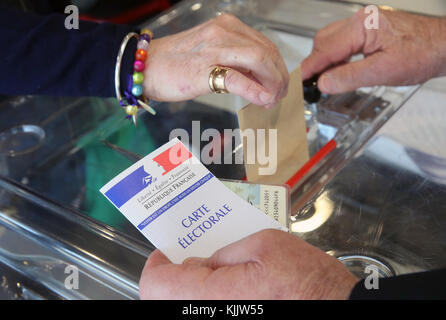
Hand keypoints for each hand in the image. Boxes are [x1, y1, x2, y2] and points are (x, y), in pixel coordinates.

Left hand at [139, 229, 358, 299]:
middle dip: (173, 277)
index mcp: (211, 296)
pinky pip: (208, 311)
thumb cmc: (306, 281)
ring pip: (186, 307)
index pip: (157, 285)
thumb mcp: (263, 244)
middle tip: (191, 259)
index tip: (166, 251)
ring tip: (211, 272)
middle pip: (164, 300)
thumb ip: (223, 253)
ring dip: (189, 290)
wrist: (338, 309)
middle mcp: (209, 317)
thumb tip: (199, 263)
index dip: (156, 264)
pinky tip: (228, 288)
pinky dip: (207, 299)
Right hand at [142, 14, 288, 107]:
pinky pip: (237, 78)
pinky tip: (263, 99)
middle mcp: (224, 32)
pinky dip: (255, 90)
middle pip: (266, 52)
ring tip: (273, 99)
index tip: (279, 83)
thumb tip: (258, 80)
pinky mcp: (204, 69)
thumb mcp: (211, 55)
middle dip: (279, 76)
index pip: (264, 44)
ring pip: (258, 60)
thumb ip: (235, 63)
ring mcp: (214, 48)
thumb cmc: (176, 63)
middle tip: (280, 94)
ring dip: (272, 83)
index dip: (277, 66)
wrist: (145, 66)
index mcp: (227, 27)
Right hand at [301, 8, 445, 93]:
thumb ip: (350, 77)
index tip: (298, 81)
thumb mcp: (383, 71)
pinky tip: (341, 68)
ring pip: (332, 39)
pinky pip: (343, 40)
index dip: (311, 67)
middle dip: (316, 62)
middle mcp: (361, 19)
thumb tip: (324, 83)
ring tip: (327, 79)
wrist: (443, 46)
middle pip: (324, 40)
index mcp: (363, 26)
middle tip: (312, 83)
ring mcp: (364, 22)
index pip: (327, 49)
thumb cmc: (421, 53)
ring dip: (326, 59)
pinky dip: (337, 55)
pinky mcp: (369, 28)